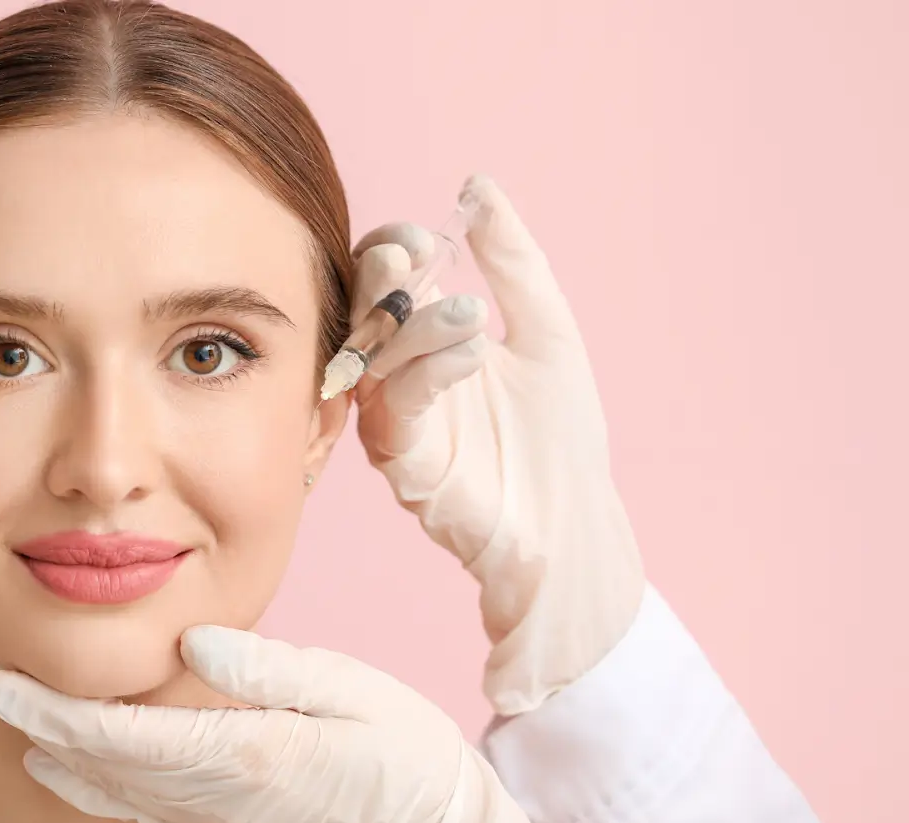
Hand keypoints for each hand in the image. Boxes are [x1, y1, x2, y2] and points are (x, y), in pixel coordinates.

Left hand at [0, 630, 563, 822]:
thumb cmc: (407, 759)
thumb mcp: (353, 692)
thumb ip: (269, 669)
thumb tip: (193, 640)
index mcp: (241, 758)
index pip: (118, 736)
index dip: (50, 708)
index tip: (0, 679)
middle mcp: (214, 804)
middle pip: (99, 766)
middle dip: (38, 722)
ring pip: (114, 795)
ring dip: (62, 753)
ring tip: (22, 711)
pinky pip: (144, 813)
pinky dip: (103, 781)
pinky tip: (85, 756)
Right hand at [348, 176, 643, 714]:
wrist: (573, 523)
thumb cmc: (560, 437)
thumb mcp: (546, 329)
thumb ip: (512, 260)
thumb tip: (476, 186)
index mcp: (425, 336)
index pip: (385, 276)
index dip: (394, 249)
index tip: (426, 236)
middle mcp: (398, 371)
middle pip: (362, 308)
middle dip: (384, 277)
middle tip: (417, 259)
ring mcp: (392, 415)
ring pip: (374, 353)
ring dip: (418, 323)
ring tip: (474, 319)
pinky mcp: (399, 459)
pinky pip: (395, 404)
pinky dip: (429, 371)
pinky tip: (472, 355)